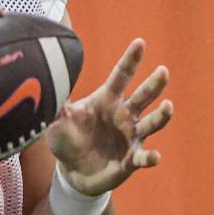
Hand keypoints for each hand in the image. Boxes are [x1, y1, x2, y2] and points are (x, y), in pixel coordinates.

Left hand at [46, 38, 172, 194]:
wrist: (72, 171)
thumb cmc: (67, 139)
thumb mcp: (57, 122)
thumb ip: (56, 107)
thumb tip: (45, 87)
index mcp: (107, 99)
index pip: (120, 76)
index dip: (130, 60)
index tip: (140, 42)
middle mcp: (123, 114)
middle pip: (142, 96)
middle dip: (153, 84)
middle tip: (163, 71)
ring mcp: (130, 136)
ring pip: (151, 123)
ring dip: (161, 116)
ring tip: (168, 107)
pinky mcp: (131, 160)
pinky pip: (143, 157)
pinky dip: (149, 157)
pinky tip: (155, 156)